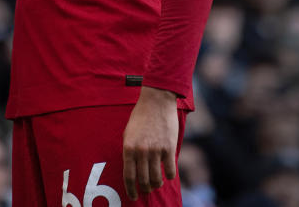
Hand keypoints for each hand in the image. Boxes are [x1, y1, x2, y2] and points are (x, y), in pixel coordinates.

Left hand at [123, 86, 178, 200]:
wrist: (156, 101)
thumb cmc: (140, 116)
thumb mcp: (128, 133)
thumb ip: (129, 150)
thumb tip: (131, 167)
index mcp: (128, 147)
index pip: (129, 176)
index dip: (131, 189)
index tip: (133, 196)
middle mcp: (141, 151)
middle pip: (143, 180)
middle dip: (145, 189)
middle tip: (146, 190)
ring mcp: (156, 150)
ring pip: (157, 178)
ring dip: (157, 184)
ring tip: (157, 183)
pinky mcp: (169, 148)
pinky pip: (170, 170)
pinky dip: (169, 176)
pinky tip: (168, 174)